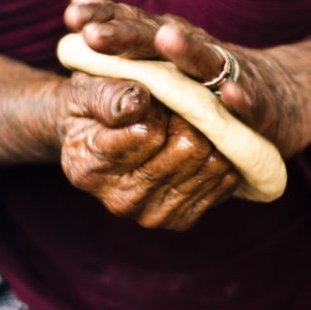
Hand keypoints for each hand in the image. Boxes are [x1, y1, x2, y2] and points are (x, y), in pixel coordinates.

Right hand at [54, 72, 241, 230]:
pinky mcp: (180, 220)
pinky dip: (219, 155)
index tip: (149, 96)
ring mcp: (152, 215)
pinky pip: (223, 181)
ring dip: (206, 134)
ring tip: (181, 123)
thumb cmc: (90, 107)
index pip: (149, 133)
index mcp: (88, 168)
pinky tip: (196, 143)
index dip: (159, 106)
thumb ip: (108, 96)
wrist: (93, 138)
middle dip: (188, 118)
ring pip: (211, 164)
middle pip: (188, 149)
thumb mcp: (87, 90)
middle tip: (173, 106)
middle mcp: (119, 201)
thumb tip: (136, 105)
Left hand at [64, 0, 310, 156]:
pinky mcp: (260, 103)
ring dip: (188, 50)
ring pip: (207, 61)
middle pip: (159, 38)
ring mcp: (232, 75)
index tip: (70, 14)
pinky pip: (251, 99)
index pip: (133, 25)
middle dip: (128, 35)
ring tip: (166, 41)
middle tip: (94, 35)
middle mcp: (198, 51)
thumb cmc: (210, 75)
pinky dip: (241, 97)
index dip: (105, 19)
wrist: (285, 95)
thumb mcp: (164, 50)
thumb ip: (124, 24)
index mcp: (170, 42)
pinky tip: (230, 96)